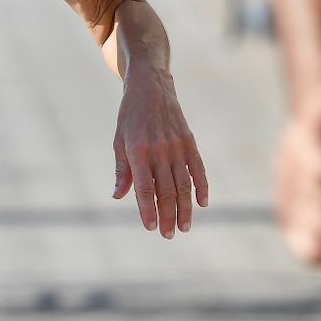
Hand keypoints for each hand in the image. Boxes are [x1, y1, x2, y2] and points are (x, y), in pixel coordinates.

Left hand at [112, 69, 208, 237]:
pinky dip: (201, 187)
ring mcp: (176, 146)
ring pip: (183, 184)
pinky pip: (198, 169)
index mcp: (138, 151)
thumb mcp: (119, 140)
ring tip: (184, 227)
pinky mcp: (189, 141)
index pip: (143, 188)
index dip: (147, 209)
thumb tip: (118, 196)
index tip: (150, 227)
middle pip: (166, 190)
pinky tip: (202, 203)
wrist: (151, 86)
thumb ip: (121, 170)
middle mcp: (159, 150)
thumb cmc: (130, 116)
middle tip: (167, 235)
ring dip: (184, 208)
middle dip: (167, 216)